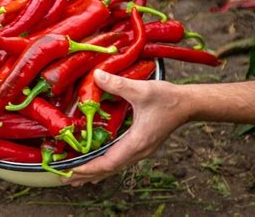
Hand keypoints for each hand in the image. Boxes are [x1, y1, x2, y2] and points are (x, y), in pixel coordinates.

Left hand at [62, 69, 192, 186]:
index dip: (89, 168)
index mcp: (137, 142)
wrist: (188, 104)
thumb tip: (96, 76)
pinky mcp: (140, 146)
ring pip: (114, 167)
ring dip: (95, 173)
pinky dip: (104, 166)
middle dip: (87, 175)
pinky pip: (119, 161)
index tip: (72, 171)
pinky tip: (96, 165)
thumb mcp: (142, 90)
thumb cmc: (168, 98)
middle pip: (109, 170)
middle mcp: (138, 151)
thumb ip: (118, 84)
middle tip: (66, 179)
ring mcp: (140, 150)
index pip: (109, 162)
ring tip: (75, 177)